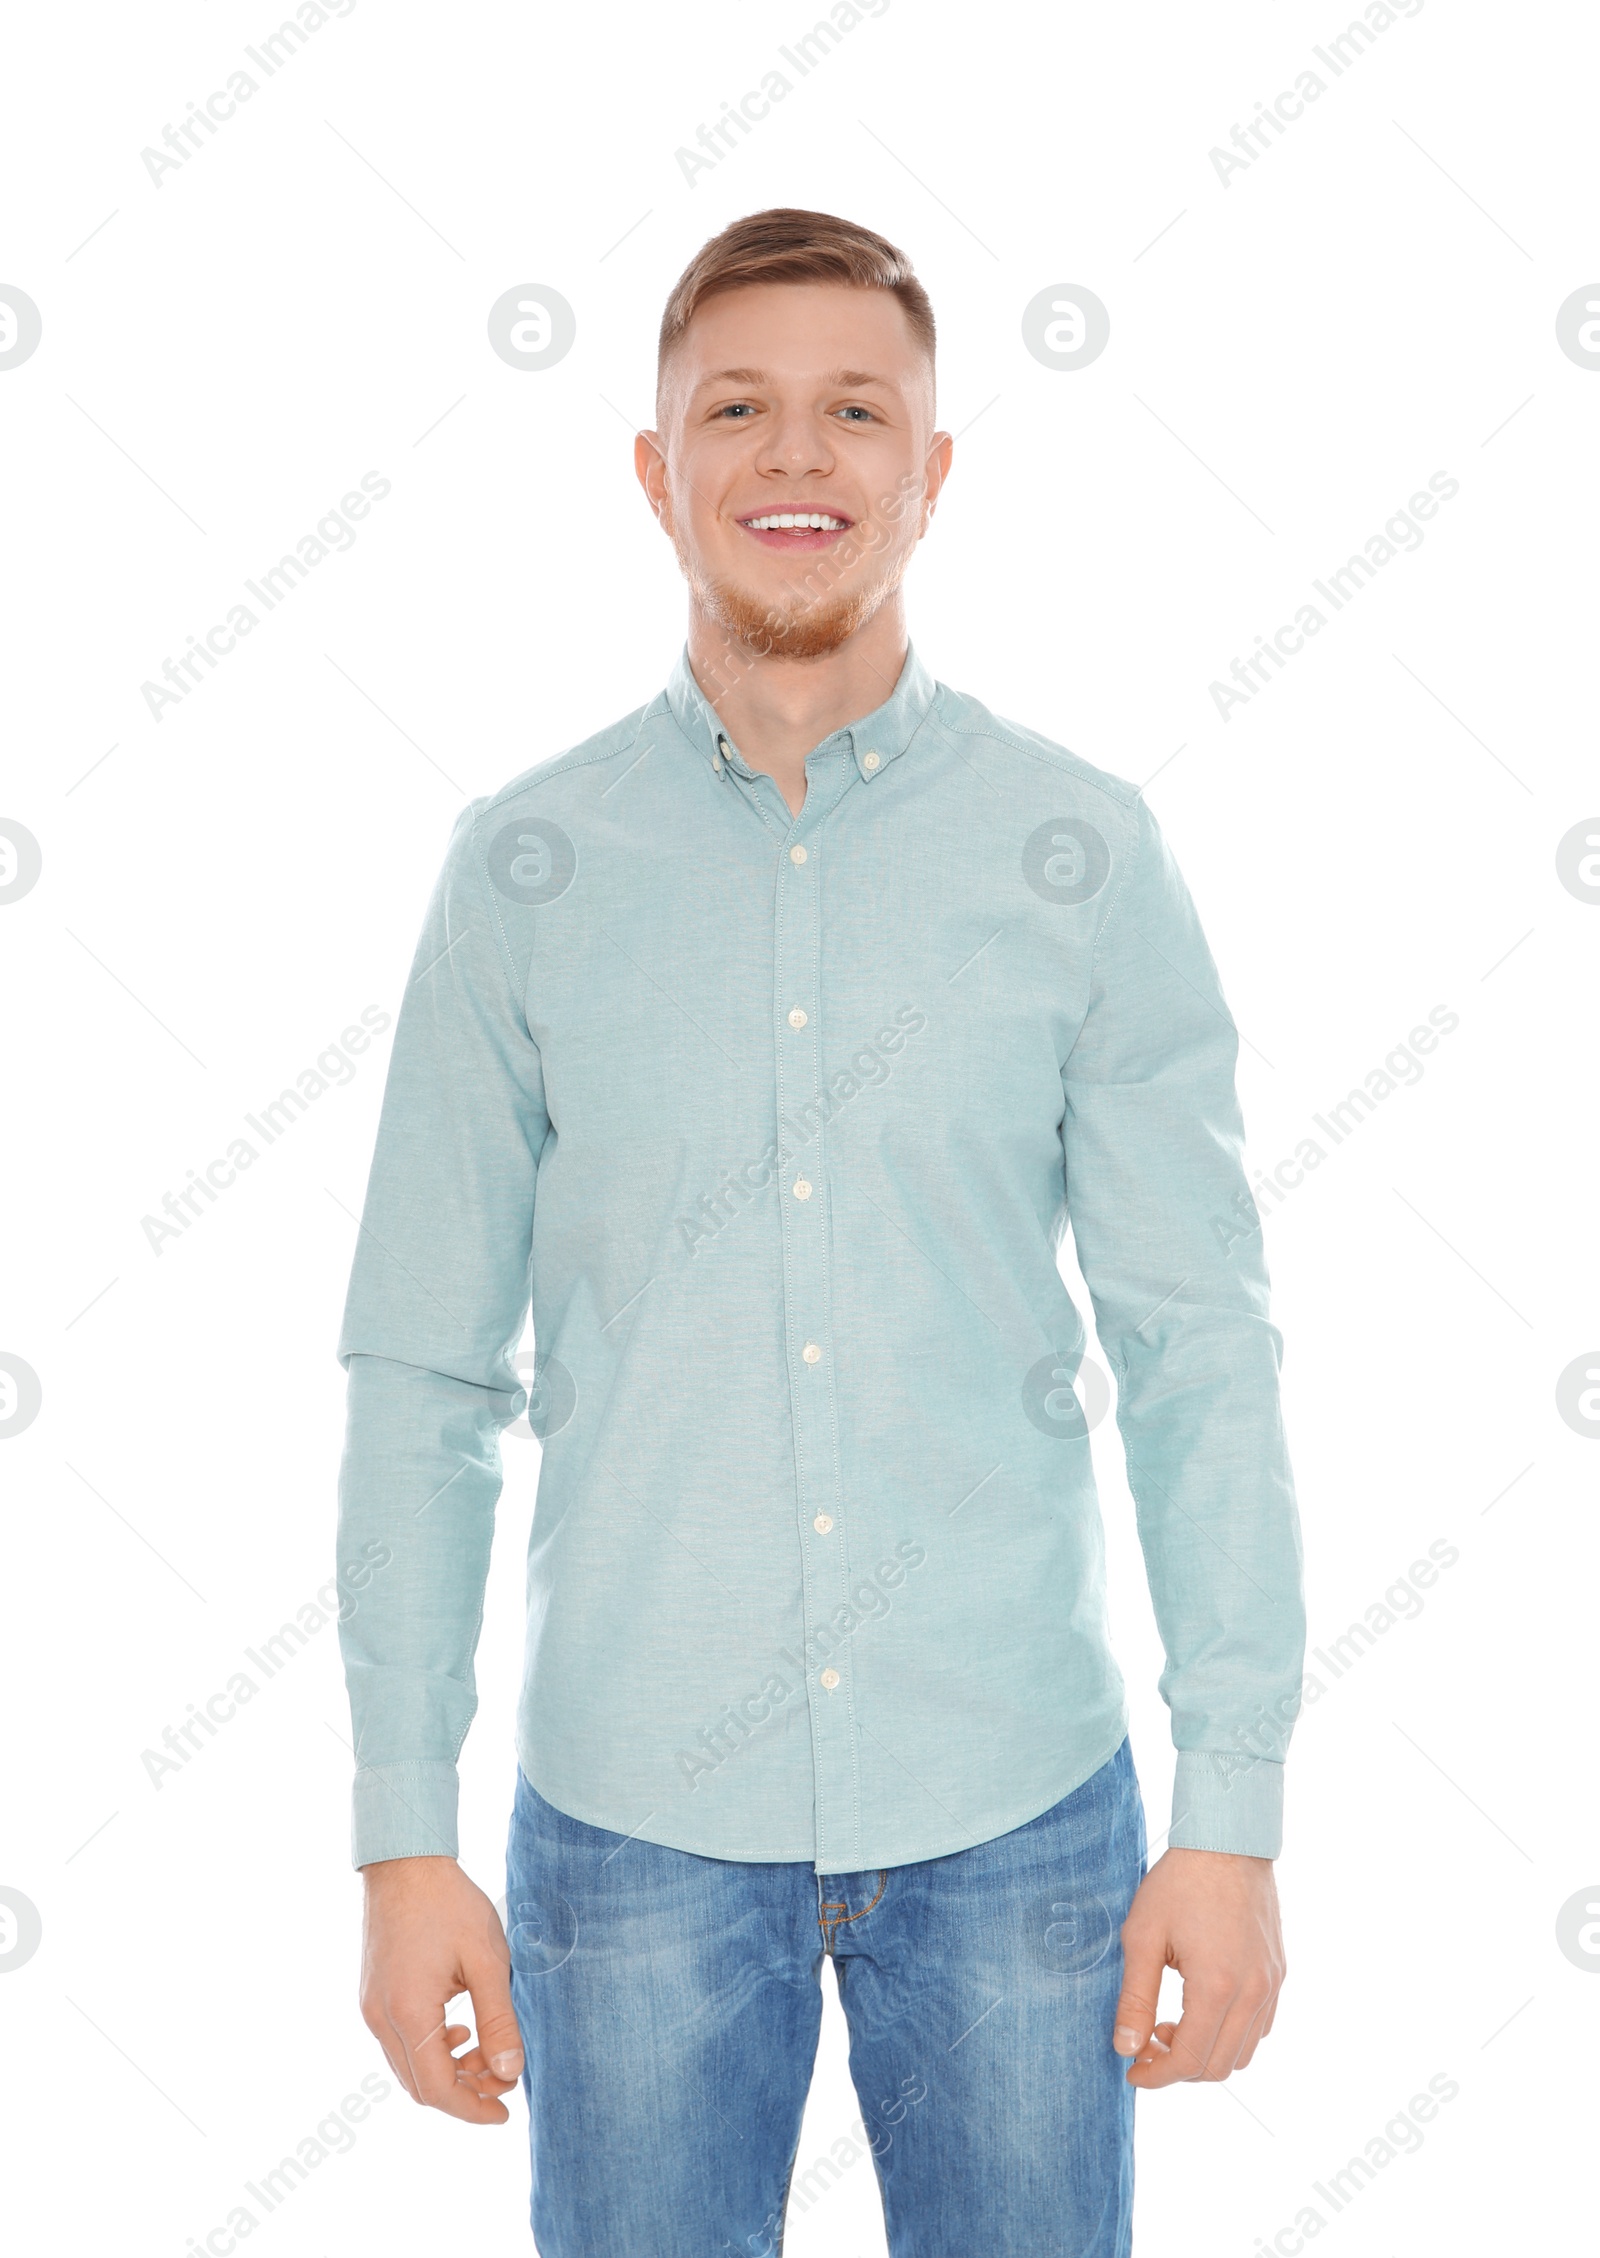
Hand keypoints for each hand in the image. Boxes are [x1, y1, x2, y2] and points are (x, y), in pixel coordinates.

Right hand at [360, 1854, 524, 2122]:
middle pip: (420, 2086)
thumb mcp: (486, 1960)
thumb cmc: (449, 1904)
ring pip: (408, 2067)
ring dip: (448, 2070)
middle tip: (504, 2077)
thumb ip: (499, 2020)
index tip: (506, 2111)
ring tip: (487, 2050)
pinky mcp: (371, 1996)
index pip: (438, 2090)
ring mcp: (371, 2008)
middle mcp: (380, 2020)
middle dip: (465, 2091)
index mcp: (409, 2014)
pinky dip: (431, 2050)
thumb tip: (510, 2073)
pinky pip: (399, 2044)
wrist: (404, 1862)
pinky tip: (460, 2028)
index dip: (473, 2109)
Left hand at [1113, 1847, 1283, 2085]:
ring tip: (1170, 2023)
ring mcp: (1271, 1984)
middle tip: (1146, 2044)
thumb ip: (1134, 1998)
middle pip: (1219, 2066)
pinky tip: (1201, 2009)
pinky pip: (1260, 2026)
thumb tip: (1126, 2048)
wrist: (1226, 1841)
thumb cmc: (1179, 1882)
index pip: (1189, 2061)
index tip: (1131, 2070)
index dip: (1157, 2076)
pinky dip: (1230, 2035)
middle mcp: (1253, 1992)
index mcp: (1218, 1987)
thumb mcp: (1143, 1936)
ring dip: (1206, 2053)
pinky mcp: (1278, 1972)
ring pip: (1244, 2052)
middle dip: (1178, 2069)